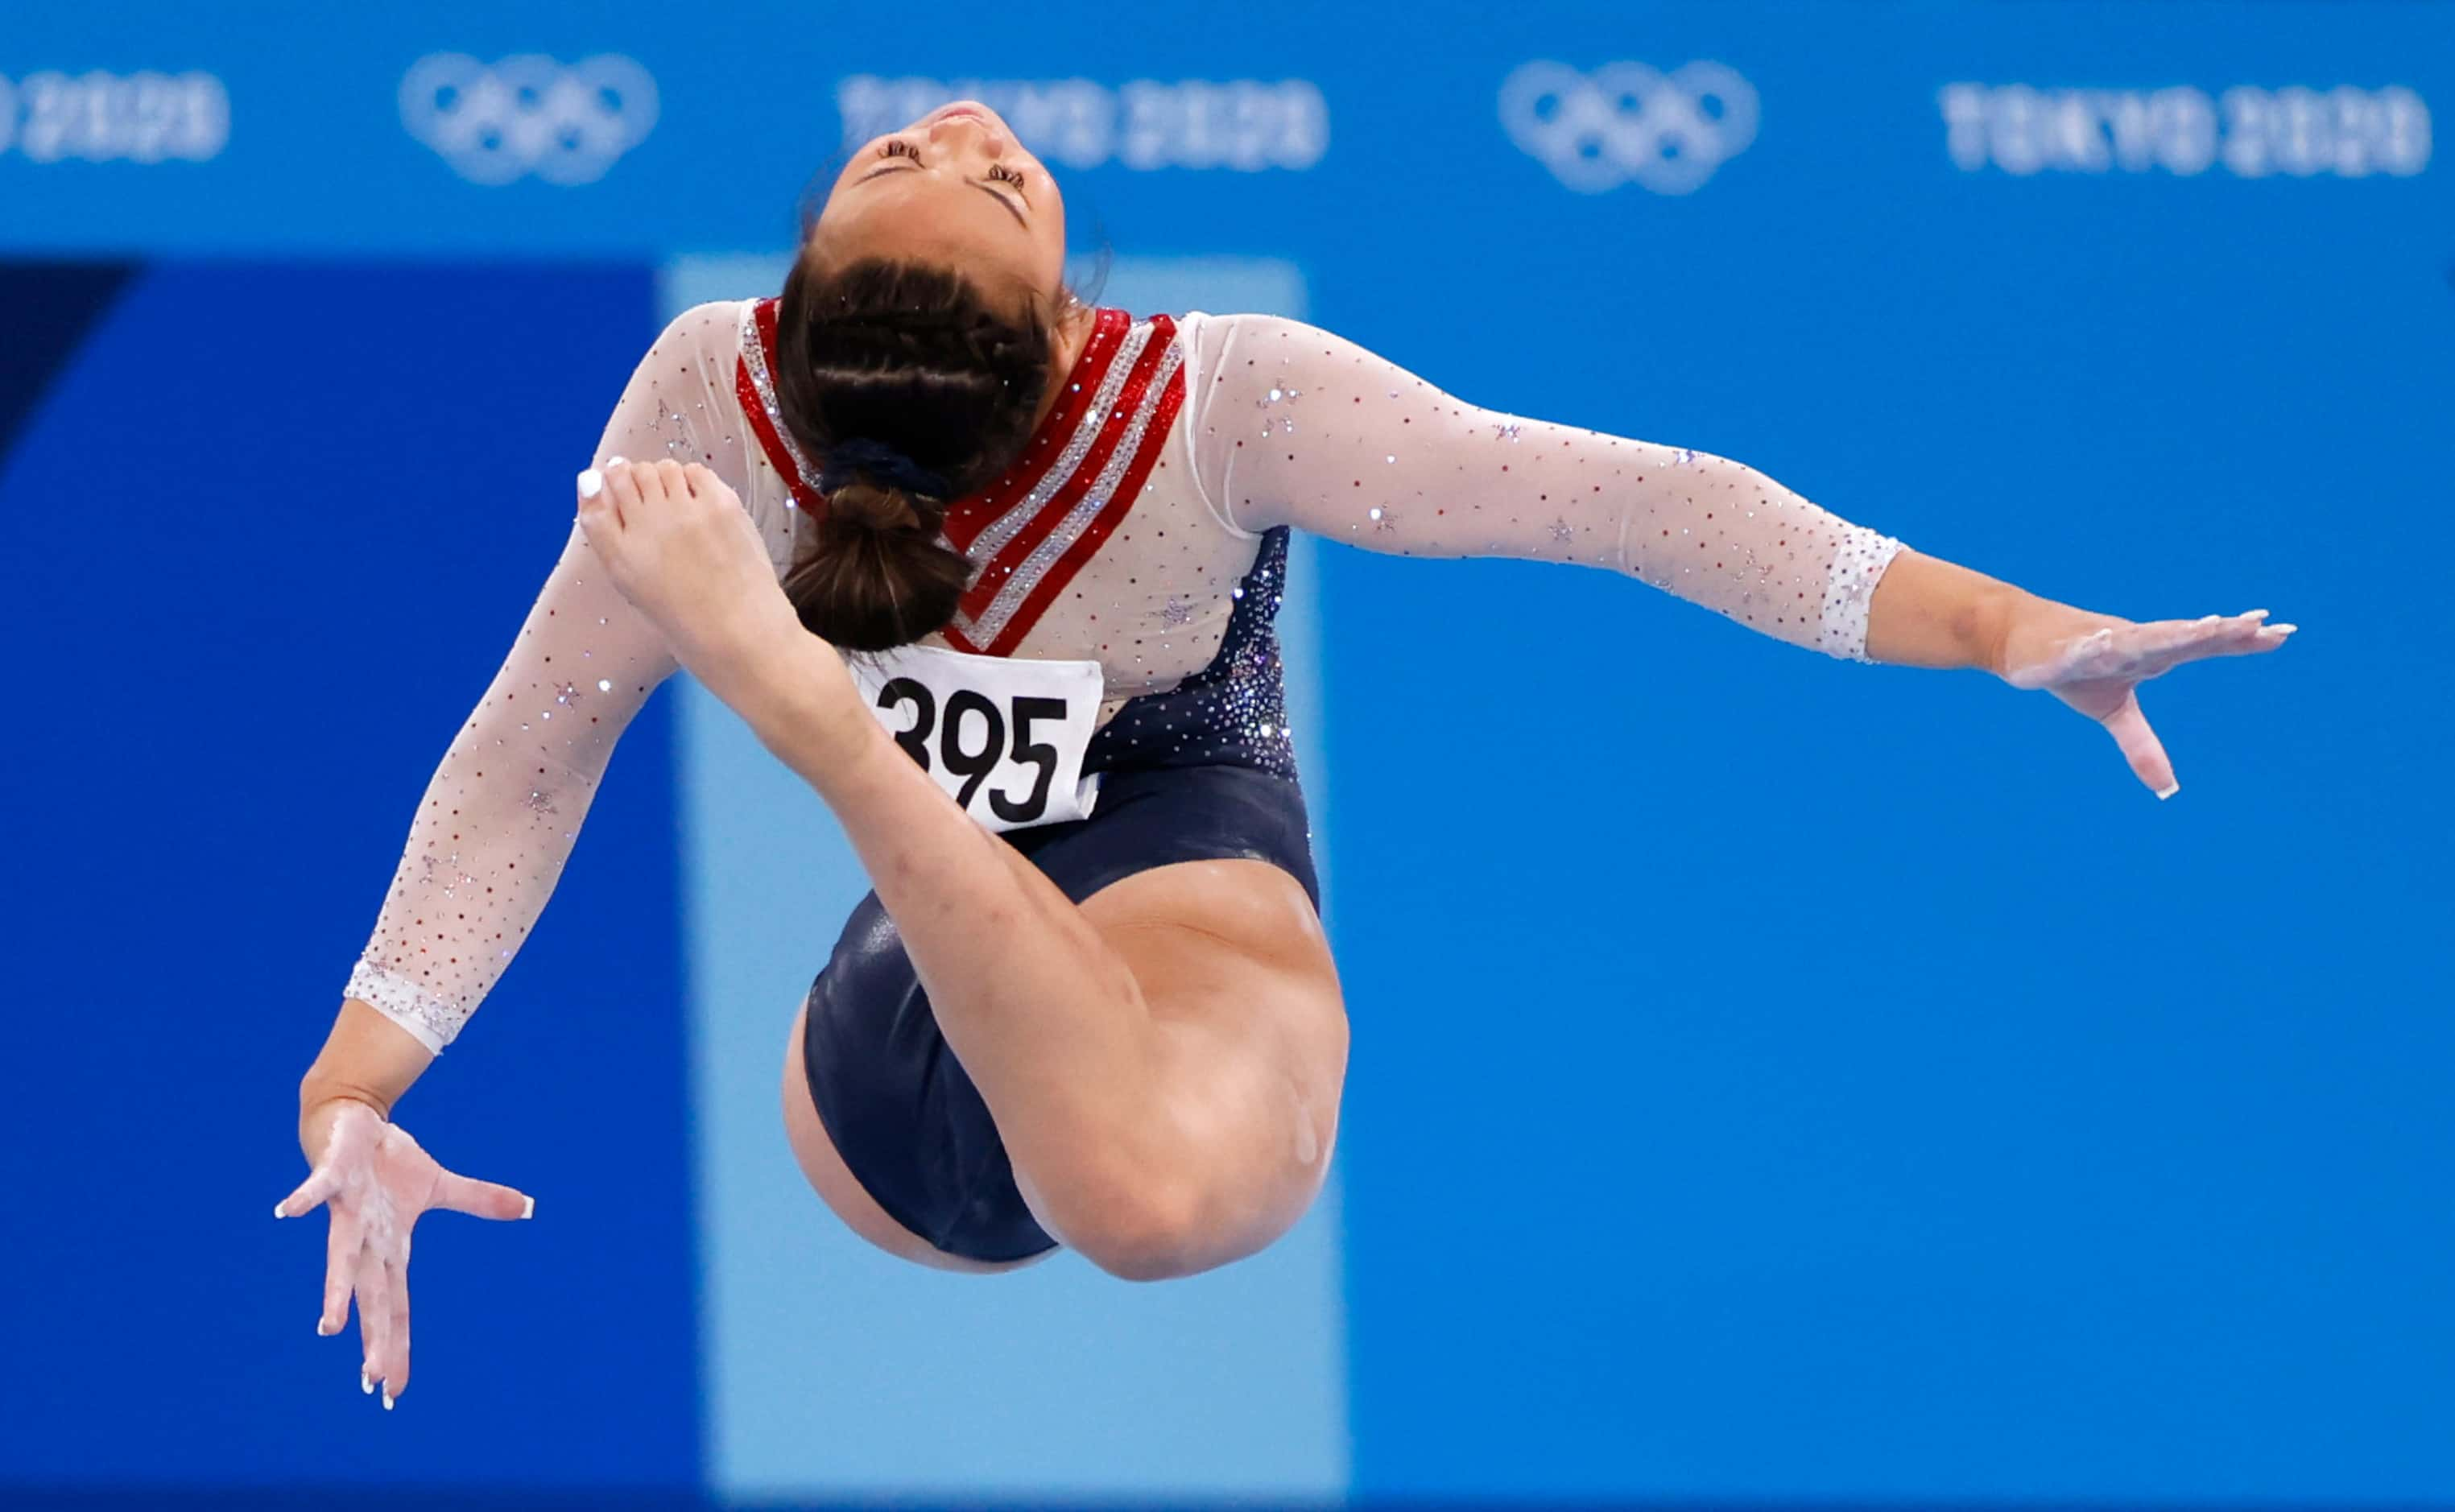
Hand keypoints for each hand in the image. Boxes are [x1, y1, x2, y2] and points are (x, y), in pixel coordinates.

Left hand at [275, 1098, 531, 1406]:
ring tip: (329, 1328)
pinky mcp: (334, 1177)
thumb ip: (479, 1201)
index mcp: (390, 1247)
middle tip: (370, 1381)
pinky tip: (286, 1212)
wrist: (350, 1123)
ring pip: (342, 1256)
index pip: (394, 1308)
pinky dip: (304, 1200)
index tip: (391, 1391)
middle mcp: (366, 1239)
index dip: (394, 1347)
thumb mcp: (439, 1184)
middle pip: (373, 1296)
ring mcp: (348, 1210)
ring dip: (337, 1290)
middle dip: (373, 1338)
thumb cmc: (387, 1162)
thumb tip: (529, 1207)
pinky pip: (317, 1189)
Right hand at [577, 457, 806, 687]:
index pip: (593, 505)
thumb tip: (598, 491)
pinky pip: (696, 472)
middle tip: (646, 493)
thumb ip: (616, 544)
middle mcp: (646, 527)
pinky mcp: (721, 505)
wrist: (744, 637)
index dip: (599, 490)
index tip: (610, 488)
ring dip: (661, 476)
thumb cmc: (690, 625)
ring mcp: (685, 513)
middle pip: (623, 476)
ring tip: (673, 497)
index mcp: (619, 557)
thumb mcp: (638, 592)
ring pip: (660, 469)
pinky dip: (692, 479)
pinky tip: (698, 499)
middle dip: (629, 477)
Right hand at [1997, 603, 2295, 797]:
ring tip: (2206, 625)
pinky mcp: (2064, 651)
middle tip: (2259, 622)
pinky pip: (2080, 650)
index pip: (2202, 645)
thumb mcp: (2112, 713)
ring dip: (2172, 633)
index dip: (2239, 640)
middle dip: (2218, 631)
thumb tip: (2168, 791)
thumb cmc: (2073, 670)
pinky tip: (2106, 641)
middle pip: (2183, 636)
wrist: (2016, 639)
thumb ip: (2143, 746)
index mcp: (2151, 651)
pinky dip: (2092, 647)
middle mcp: (2134, 640)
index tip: (2282, 633)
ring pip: (2141, 638)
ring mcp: (2100, 642)